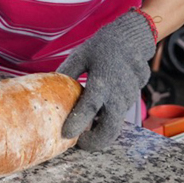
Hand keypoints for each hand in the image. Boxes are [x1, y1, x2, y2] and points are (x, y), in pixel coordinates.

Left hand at [58, 10, 156, 149]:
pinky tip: (100, 112)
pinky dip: (109, 117)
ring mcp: (129, 98)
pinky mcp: (134, 98)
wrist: (130, 39)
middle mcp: (118, 93)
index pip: (88, 108)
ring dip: (102, 129)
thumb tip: (49, 89)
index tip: (66, 135)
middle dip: (95, 142)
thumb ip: (67, 74)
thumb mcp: (80, 56)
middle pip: (110, 128)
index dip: (77, 123)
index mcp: (101, 81)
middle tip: (81, 143)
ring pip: (116, 123)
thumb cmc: (101, 47)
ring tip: (87, 127)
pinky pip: (120, 113)